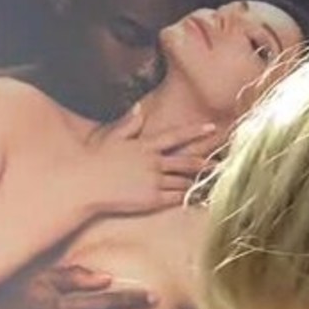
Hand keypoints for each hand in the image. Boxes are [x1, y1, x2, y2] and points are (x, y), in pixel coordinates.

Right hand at [81, 114, 216, 214]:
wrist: (86, 184)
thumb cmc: (96, 161)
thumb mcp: (113, 138)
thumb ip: (129, 124)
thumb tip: (139, 109)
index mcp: (145, 146)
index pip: (176, 136)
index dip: (195, 131)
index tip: (212, 127)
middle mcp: (153, 162)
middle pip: (187, 161)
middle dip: (206, 162)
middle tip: (223, 162)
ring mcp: (154, 181)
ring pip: (184, 181)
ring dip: (199, 182)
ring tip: (215, 182)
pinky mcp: (152, 199)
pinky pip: (176, 198)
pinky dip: (189, 197)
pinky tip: (199, 198)